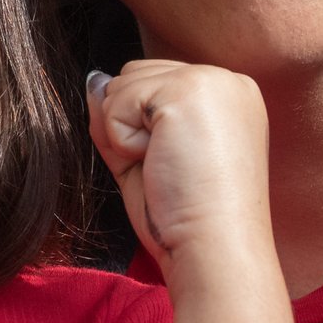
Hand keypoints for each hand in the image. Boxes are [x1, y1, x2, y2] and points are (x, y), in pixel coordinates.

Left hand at [86, 61, 274, 282]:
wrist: (214, 248)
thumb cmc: (186, 217)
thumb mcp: (146, 158)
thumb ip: (121, 117)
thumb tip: (94, 81)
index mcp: (228, 94)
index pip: (154, 82)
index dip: (143, 128)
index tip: (177, 166)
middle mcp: (226, 79)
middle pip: (135, 75)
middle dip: (132, 125)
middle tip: (170, 168)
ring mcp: (209, 79)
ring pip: (121, 84)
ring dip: (126, 133)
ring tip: (167, 166)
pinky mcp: (186, 90)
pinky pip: (116, 103)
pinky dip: (123, 142)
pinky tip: (160, 163)